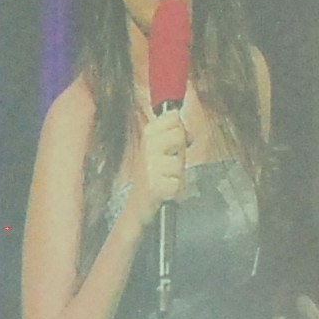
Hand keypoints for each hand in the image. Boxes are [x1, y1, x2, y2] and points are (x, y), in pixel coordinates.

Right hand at [122, 107, 192, 235]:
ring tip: (167, 178)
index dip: (180, 130)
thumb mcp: (160, 147)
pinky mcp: (154, 186)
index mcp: (147, 134)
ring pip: (179, 162)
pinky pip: (177, 183)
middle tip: (169, 164)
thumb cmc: (154, 175)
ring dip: (178, 174)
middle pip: (179, 134)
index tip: (174, 144)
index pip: (172, 116)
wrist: (138, 205)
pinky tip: (165, 191)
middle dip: (180, 151)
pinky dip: (175, 190)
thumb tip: (179, 114)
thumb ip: (171, 131)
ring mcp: (149, 166)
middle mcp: (146, 147)